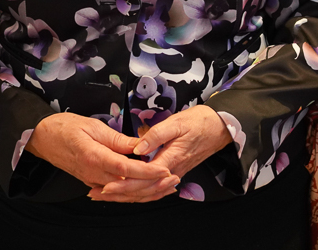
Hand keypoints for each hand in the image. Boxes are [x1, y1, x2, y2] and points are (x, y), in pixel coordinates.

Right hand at [26, 113, 176, 193]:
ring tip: (167, 186)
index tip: (165, 169)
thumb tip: (140, 145)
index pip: (126, 169)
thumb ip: (117, 139)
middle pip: (128, 186)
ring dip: (147, 192)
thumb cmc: (65, 128)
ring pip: (124, 193)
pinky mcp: (92, 183)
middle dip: (153, 185)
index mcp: (94, 157)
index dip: (148, 171)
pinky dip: (134, 193)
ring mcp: (93, 181)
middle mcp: (94, 174)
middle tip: (174, 179)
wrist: (42, 139)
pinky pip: (116, 192)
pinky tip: (148, 189)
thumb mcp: (92, 125)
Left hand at [92, 105, 231, 202]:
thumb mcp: (177, 122)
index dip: (123, 184)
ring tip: (108, 195)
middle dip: (120, 194)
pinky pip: (156, 188)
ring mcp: (174, 174)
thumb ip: (156, 135)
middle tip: (98, 194)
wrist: (220, 127)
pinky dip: (141, 193)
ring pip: (149, 192)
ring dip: (128, 196)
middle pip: (144, 190)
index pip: (143, 178)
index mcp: (171, 159)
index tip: (106, 186)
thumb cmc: (199, 122)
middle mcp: (173, 171)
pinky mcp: (174, 172)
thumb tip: (138, 148)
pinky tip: (129, 192)